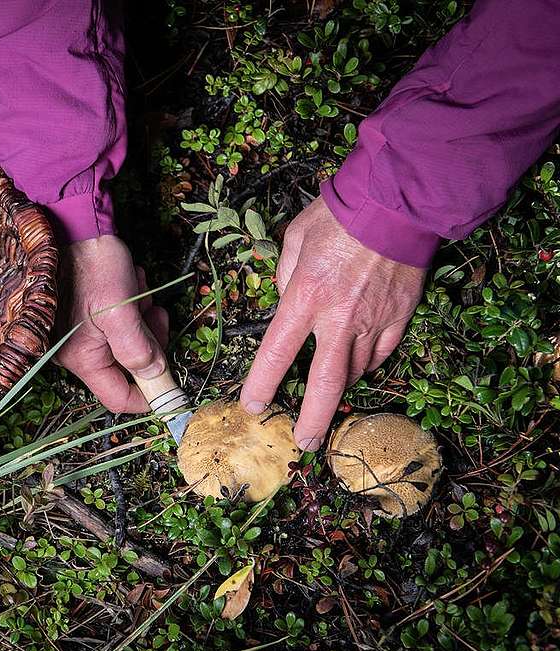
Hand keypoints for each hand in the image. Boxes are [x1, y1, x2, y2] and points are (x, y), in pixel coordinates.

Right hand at [55, 235, 169, 412]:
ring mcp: (84, 334)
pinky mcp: (91, 317)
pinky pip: (123, 324)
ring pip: (131, 343)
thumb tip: (155, 374)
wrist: (78, 227)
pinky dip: (134, 307)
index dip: (149, 395)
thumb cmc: (94, 265)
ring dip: (143, 319)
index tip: (173, 382)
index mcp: (81, 357)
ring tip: (137, 291)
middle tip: (154, 314)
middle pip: (129, 367)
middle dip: (148, 341)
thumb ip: (138, 348)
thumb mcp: (121, 310)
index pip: (117, 398)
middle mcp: (78, 351)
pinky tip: (130, 285)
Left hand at [239, 197, 425, 450]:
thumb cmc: (339, 215)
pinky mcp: (400, 318)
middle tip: (305, 443)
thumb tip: (285, 303)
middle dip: (312, 419)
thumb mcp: (294, 239)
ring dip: (338, 390)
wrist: (397, 203)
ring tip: (326, 402)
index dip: (262, 384)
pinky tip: (357, 368)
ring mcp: (374, 321)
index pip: (276, 353)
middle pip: (325, 384)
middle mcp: (339, 318)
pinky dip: (366, 365)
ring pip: (355, 372)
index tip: (254, 406)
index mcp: (305, 297)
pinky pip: (380, 355)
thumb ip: (285, 278)